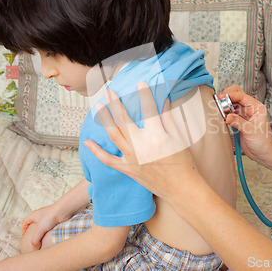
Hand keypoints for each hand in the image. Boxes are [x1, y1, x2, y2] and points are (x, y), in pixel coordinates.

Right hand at [20, 205, 60, 251]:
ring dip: (41, 232)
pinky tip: (50, 236)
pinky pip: (49, 226)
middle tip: (33, 238)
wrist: (63, 211)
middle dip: (32, 231)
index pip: (25, 221)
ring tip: (41, 239)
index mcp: (34, 215)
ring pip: (42, 225)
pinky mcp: (55, 219)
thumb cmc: (50, 216)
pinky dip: (48, 231)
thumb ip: (35, 240)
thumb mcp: (39, 230)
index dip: (23, 228)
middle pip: (33, 224)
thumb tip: (34, 248)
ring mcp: (48, 217)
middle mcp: (40, 215)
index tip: (24, 235)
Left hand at [83, 82, 203, 201]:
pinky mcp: (128, 169)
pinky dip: (97, 152)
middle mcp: (141, 146)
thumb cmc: (184, 163)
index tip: (140, 83)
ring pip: (113, 134)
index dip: (144, 94)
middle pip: (124, 119)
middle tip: (110, 91)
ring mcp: (132, 158)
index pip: (148, 109)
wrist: (181, 189)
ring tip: (99, 107)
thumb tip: (163, 100)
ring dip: (105, 119)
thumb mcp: (179, 138)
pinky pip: (108, 160)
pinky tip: (88, 142)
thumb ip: (168, 119)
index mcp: (157, 136)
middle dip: (115, 102)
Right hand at [219, 85, 271, 164]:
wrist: (265, 154)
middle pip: (235, 96)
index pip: (241, 95)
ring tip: (217, 110)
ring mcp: (244, 115)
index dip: (230, 95)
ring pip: (231, 105)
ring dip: (224, 106)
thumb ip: (238, 122)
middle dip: (226, 98)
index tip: (220, 98)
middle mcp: (250, 109)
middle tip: (218, 103)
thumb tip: (227, 116)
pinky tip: (220, 117)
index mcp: (256, 107)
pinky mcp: (238, 122)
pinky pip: (229, 114)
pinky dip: (224, 114)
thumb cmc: (264, 142)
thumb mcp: (251, 131)